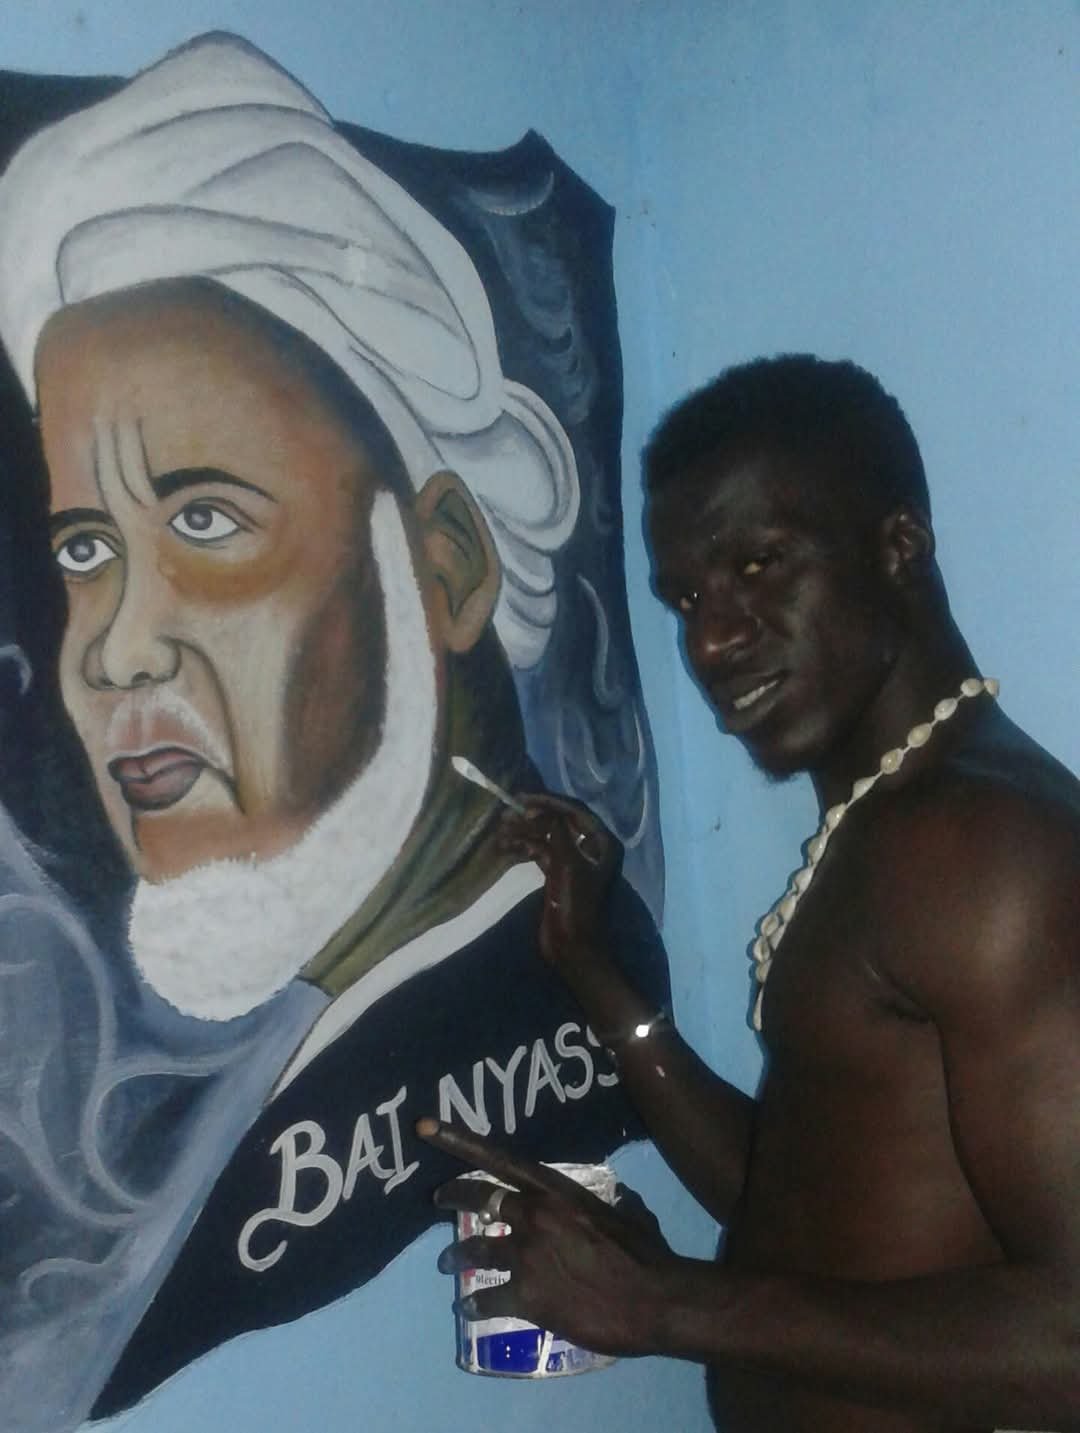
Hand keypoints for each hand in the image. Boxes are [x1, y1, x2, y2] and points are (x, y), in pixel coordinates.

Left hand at [417, 1118, 675, 1357]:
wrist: (655, 1300)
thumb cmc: (646, 1253)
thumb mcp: (623, 1211)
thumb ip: (603, 1202)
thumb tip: (612, 1201)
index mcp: (557, 1191)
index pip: (500, 1159)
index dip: (459, 1142)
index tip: (424, 1128)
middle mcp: (535, 1216)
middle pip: (479, 1201)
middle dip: (453, 1199)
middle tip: (438, 1201)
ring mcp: (528, 1257)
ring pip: (474, 1250)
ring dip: (455, 1255)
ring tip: (446, 1263)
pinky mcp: (527, 1298)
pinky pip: (485, 1298)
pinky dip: (473, 1304)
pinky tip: (467, 1308)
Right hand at [498, 792, 620, 968]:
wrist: (575, 949)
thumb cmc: (578, 907)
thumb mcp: (569, 866)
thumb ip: (557, 834)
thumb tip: (543, 811)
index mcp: (602, 843)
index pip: (575, 812)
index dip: (549, 802)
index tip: (522, 798)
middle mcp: (591, 848)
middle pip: (560, 823)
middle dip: (533, 818)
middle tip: (506, 815)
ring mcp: (574, 862)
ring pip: (547, 838)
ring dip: (524, 833)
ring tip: (500, 832)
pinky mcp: (559, 876)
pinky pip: (541, 854)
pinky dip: (524, 849)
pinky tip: (505, 847)